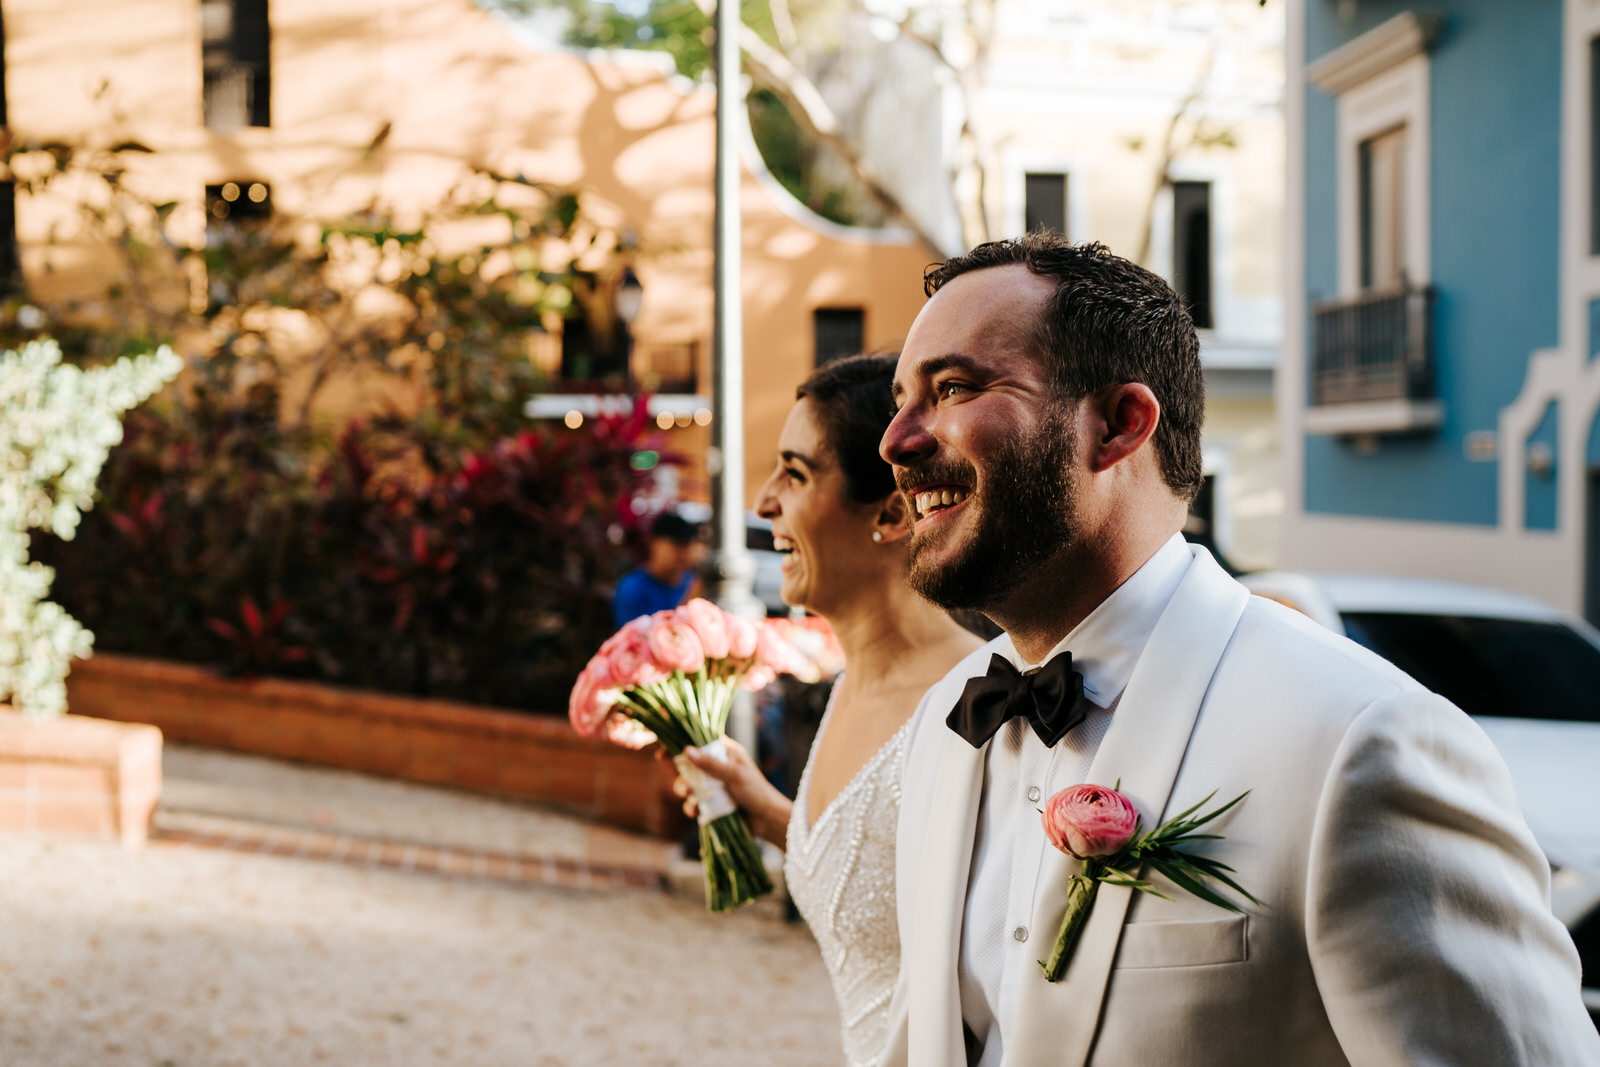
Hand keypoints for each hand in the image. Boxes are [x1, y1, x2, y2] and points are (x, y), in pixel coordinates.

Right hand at [669, 737, 792, 848]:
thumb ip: (711, 764)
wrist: (767, 820)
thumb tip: (686, 751)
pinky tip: (695, 812)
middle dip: (680, 775)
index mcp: (725, 752)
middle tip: (681, 785)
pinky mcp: (712, 803)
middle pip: (689, 766)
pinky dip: (692, 807)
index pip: (698, 743)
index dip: (679, 745)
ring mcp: (714, 785)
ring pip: (689, 785)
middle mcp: (717, 767)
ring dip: (684, 791)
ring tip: (687, 797)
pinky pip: (695, 803)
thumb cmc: (757, 791)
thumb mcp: (734, 774)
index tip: (663, 753)